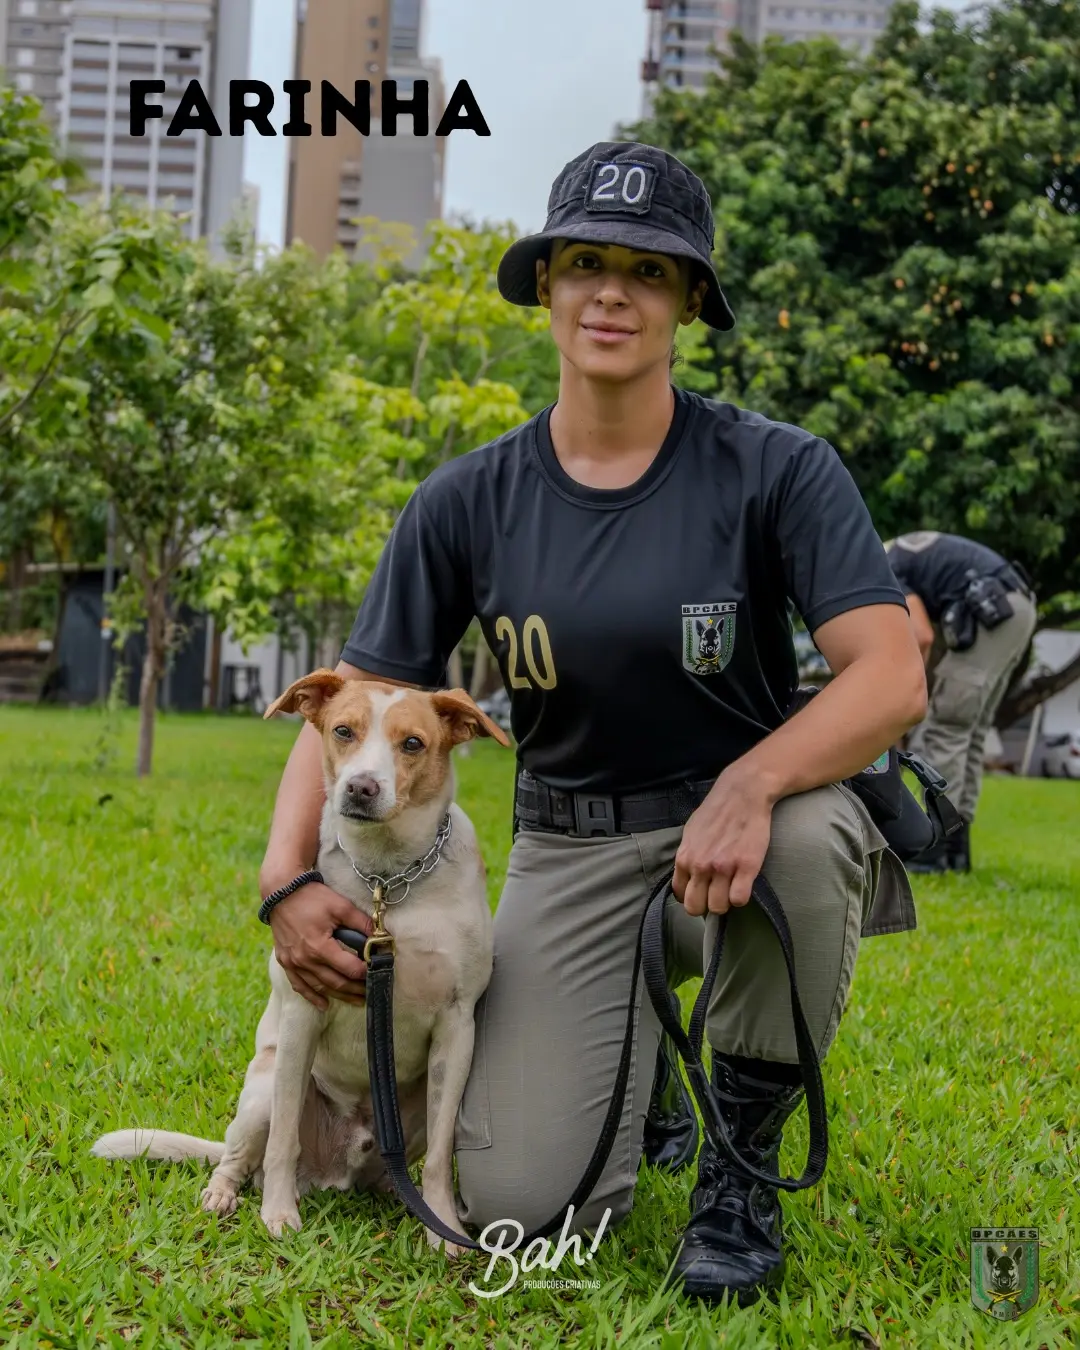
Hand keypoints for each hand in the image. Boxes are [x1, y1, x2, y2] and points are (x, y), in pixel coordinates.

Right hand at [267, 881, 371, 1010]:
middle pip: (336, 983)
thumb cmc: (312, 898)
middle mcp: (305, 960)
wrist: (281, 893)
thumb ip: (361, 922)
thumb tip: (380, 936)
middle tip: (371, 993)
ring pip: (320, 987)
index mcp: (320, 947)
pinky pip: (299, 985)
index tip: (378, 973)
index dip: (366, 973)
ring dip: (339, 996)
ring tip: (356, 1000)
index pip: (349, 968)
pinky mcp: (286, 962)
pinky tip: (324, 1004)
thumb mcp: (340, 906)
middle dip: (356, 990)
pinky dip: (312, 996)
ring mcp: (293, 963)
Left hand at [673, 769, 774, 916]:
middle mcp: (700, 865)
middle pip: (695, 907)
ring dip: (725, 902)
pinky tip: (743, 885)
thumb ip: (687, 856)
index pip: (680, 895)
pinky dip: (741, 897)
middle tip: (717, 895)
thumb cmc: (716, 811)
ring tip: (731, 889)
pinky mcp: (747, 866)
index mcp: (685, 858)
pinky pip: (739, 899)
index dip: (692, 897)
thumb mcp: (691, 832)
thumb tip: (685, 876)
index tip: (702, 893)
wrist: (743, 793)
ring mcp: (723, 867)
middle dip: (706, 906)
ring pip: (718, 907)